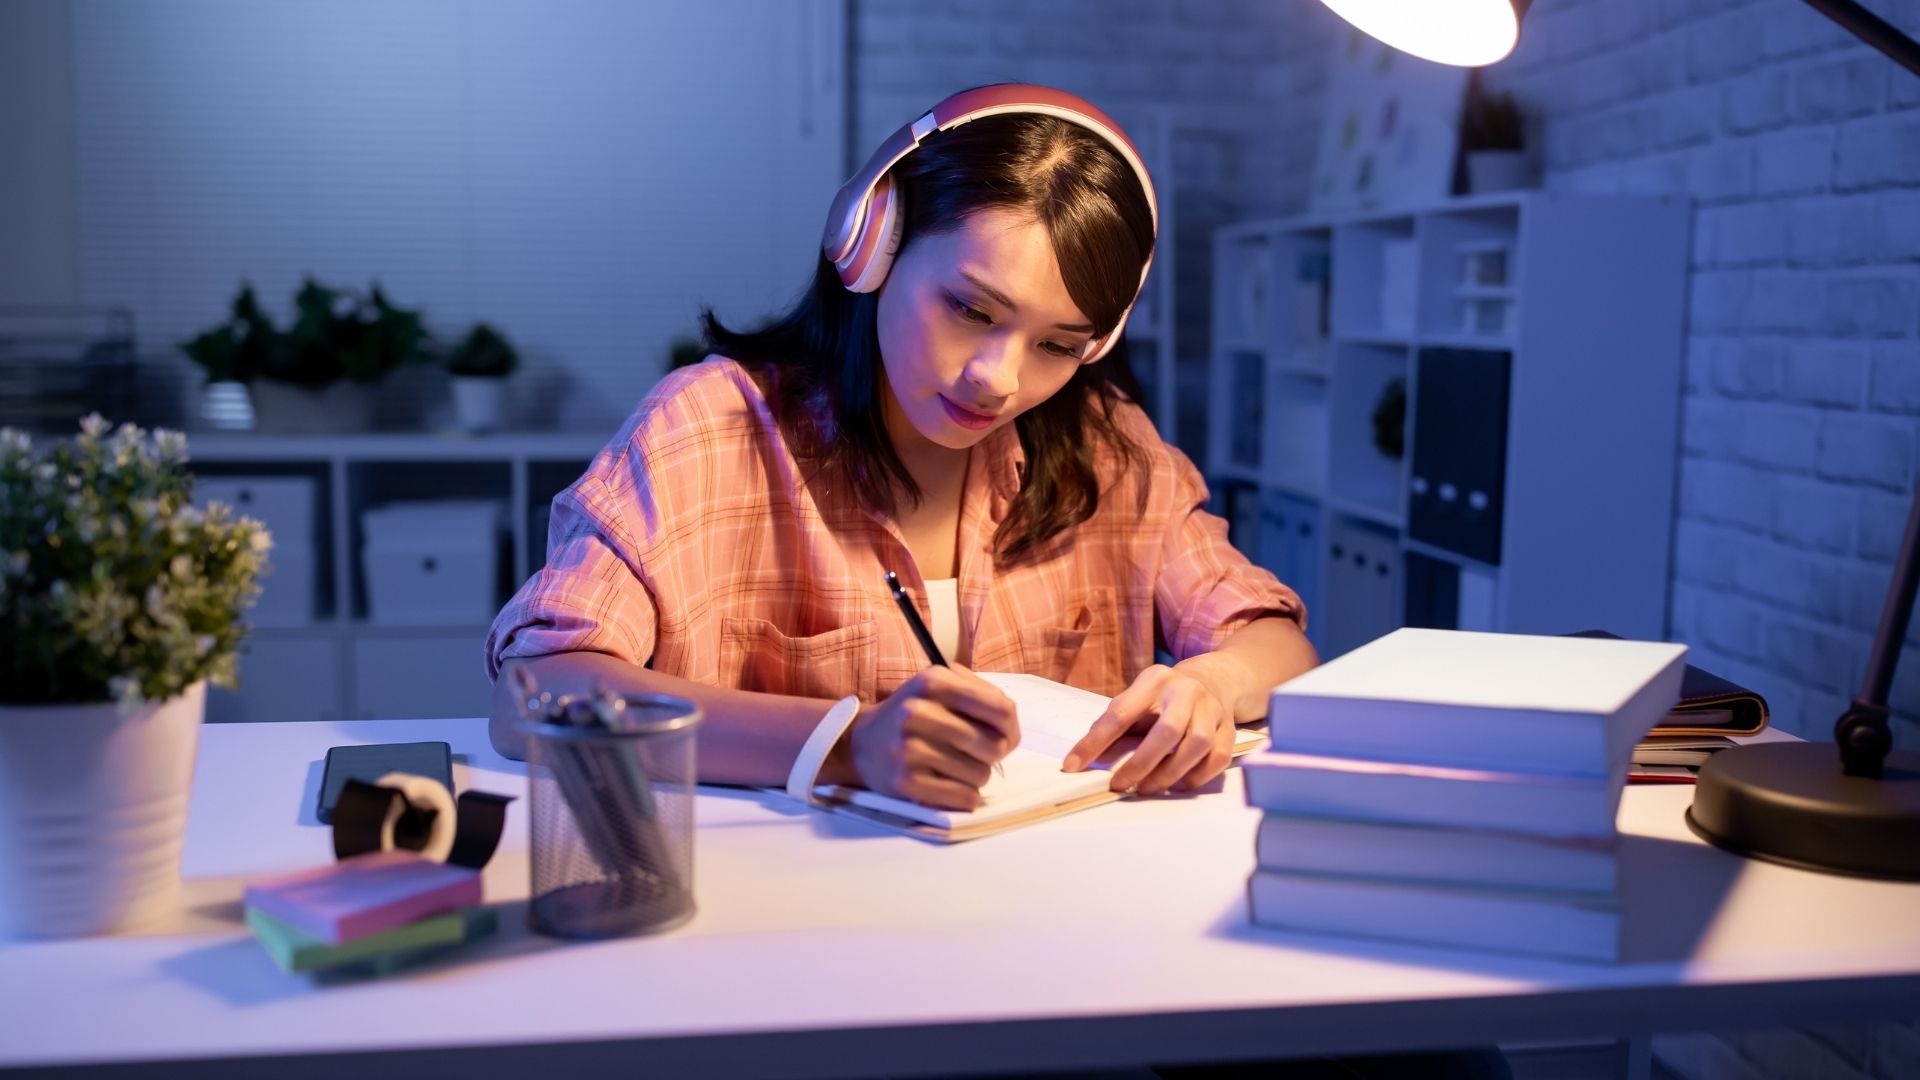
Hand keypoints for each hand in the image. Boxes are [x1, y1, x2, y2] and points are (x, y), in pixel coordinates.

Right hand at [844, 665, 1019, 810]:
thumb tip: (1011, 729)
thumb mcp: (941, 686)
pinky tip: (951, 784)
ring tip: (955, 765)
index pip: (1000, 708)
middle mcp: (917, 712)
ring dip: (976, 774)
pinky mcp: (906, 782)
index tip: (1005, 734)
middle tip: (976, 752)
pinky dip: (966, 795)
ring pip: (981, 774)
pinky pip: (963, 797)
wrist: (863, 742)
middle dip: (993, 753)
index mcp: (933, 682)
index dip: (1012, 727)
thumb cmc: (915, 714)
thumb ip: (982, 696)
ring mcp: (909, 749)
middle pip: (994, 745)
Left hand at [1062, 663, 1233, 795]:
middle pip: (1166, 730)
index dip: (1094, 742)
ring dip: (1170, 773)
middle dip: (1140, 763)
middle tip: (1120, 785)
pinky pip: (1218, 757)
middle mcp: (1186, 691)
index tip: (1073, 765)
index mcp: (1154, 680)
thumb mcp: (1137, 701)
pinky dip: (1197, 776)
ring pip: (1196, 745)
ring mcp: (1212, 709)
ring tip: (1148, 788)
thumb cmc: (1164, 697)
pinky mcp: (1229, 728)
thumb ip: (1112, 728)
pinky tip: (1179, 784)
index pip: (1120, 713)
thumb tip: (1082, 761)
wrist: (1215, 680)